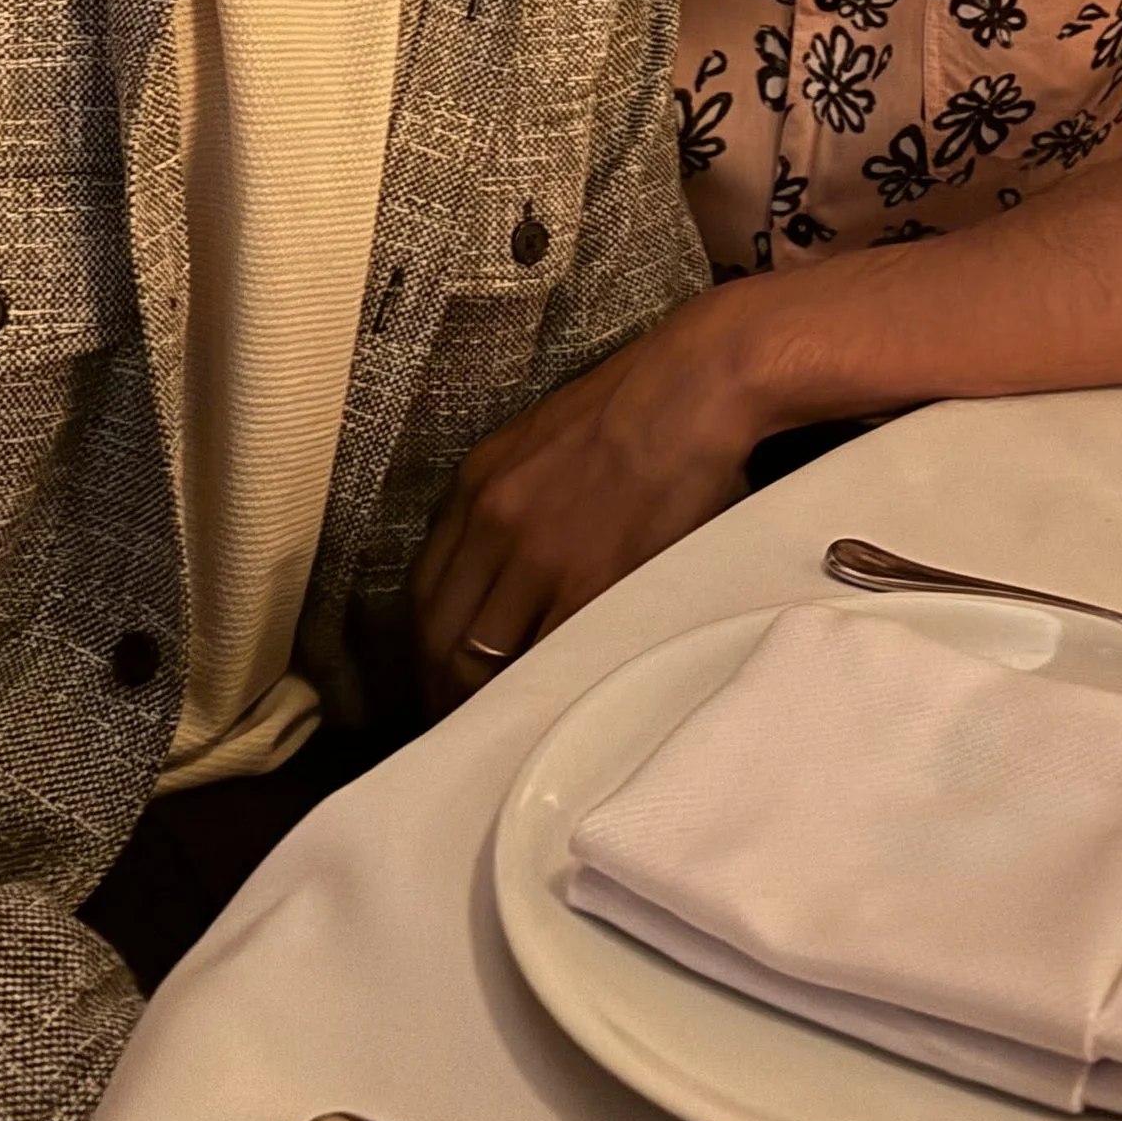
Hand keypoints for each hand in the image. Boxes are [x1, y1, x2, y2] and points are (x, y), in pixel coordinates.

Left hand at [410, 290, 766, 703]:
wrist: (697, 386)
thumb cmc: (638, 406)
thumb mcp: (543, 443)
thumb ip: (514, 502)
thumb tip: (509, 577)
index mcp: (477, 485)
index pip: (424, 592)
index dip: (429, 650)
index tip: (444, 682)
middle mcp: (493, 521)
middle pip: (441, 635)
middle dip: (444, 692)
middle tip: (469, 730)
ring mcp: (539, 556)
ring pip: (485, 658)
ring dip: (490, 704)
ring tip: (512, 735)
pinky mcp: (591, 582)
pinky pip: (548, 660)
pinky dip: (545, 693)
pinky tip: (556, 713)